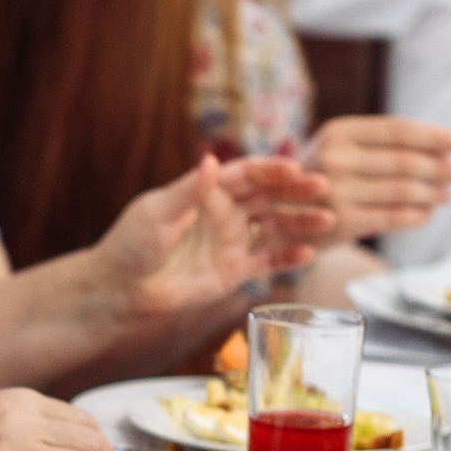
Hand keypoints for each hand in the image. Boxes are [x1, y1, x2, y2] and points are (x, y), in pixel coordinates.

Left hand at [101, 156, 325, 319]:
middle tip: (324, 188)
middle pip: (268, 196)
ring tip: (328, 220)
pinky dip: (288, 258)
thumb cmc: (131, 245)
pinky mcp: (233, 270)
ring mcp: (231, 241)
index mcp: (207, 191)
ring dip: (301, 221)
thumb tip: (210, 161)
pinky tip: (310, 253)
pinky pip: (267, 261)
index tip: (295, 169)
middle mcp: (224, 213)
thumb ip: (188, 191)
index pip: (247, 173)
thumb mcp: (157, 213)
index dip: (272, 169)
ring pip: (275, 226)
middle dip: (296, 191)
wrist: (122, 289)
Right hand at [302, 115, 450, 241]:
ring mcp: (336, 191)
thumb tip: (444, 148)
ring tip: (445, 195)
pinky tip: (426, 214)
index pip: (398, 130)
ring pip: (404, 190)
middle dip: (441, 168)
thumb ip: (381, 145)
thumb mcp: (338, 150)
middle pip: (405, 161)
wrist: (278, 217)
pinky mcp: (341, 222)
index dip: (435, 136)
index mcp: (338, 132)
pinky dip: (417, 216)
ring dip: (433, 193)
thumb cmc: (320, 179)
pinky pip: (393, 217)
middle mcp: (334, 158)